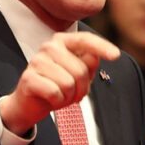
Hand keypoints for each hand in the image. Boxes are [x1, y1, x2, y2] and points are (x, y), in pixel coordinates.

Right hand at [0, 32, 119, 134]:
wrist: (30, 104)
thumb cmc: (57, 86)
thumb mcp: (78, 75)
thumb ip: (88, 64)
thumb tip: (94, 56)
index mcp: (62, 42)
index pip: (85, 40)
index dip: (102, 47)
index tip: (116, 56)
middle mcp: (49, 47)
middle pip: (81, 69)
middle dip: (82, 88)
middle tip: (73, 94)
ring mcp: (37, 61)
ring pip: (69, 83)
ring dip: (69, 96)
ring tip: (61, 95)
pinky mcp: (28, 78)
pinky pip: (55, 92)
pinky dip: (57, 102)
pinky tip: (51, 99)